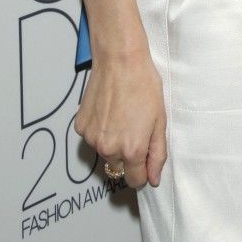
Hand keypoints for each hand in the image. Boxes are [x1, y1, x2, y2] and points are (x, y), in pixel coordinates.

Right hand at [76, 48, 166, 189]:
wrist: (119, 61)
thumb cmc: (144, 86)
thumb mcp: (160, 119)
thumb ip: (158, 153)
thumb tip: (154, 179)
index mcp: (132, 150)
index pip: (135, 180)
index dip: (143, 172)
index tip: (146, 159)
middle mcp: (108, 149)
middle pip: (120, 166)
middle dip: (128, 154)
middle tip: (136, 127)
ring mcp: (92, 139)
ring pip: (105, 152)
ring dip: (113, 142)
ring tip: (122, 115)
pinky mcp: (80, 127)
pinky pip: (93, 137)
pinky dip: (100, 129)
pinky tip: (108, 110)